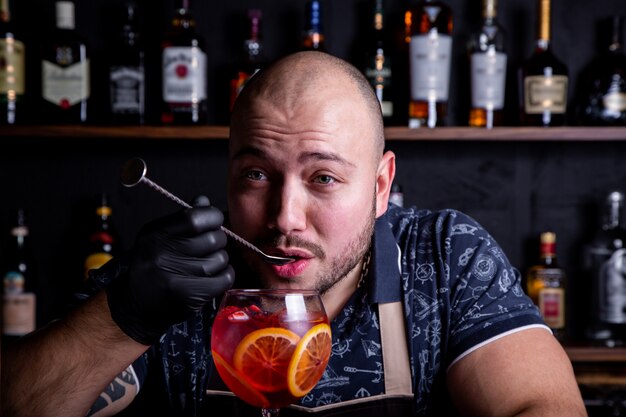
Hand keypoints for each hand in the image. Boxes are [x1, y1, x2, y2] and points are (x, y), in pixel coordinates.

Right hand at [107, 197, 233, 344]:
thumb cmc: (151, 266)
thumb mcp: (158, 236)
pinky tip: (215, 276)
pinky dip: (225, 276)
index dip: (212, 217)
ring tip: (210, 263)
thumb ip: (182, 219)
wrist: (135, 304)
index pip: (194, 218)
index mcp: (157, 235)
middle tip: (212, 246)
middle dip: (219, 240)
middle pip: (213, 239)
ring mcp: (175, 276)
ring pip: (220, 259)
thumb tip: (204, 202)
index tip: (215, 221)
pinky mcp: (187, 296)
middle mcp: (163, 254)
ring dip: (221, 260)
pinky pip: (224, 279)